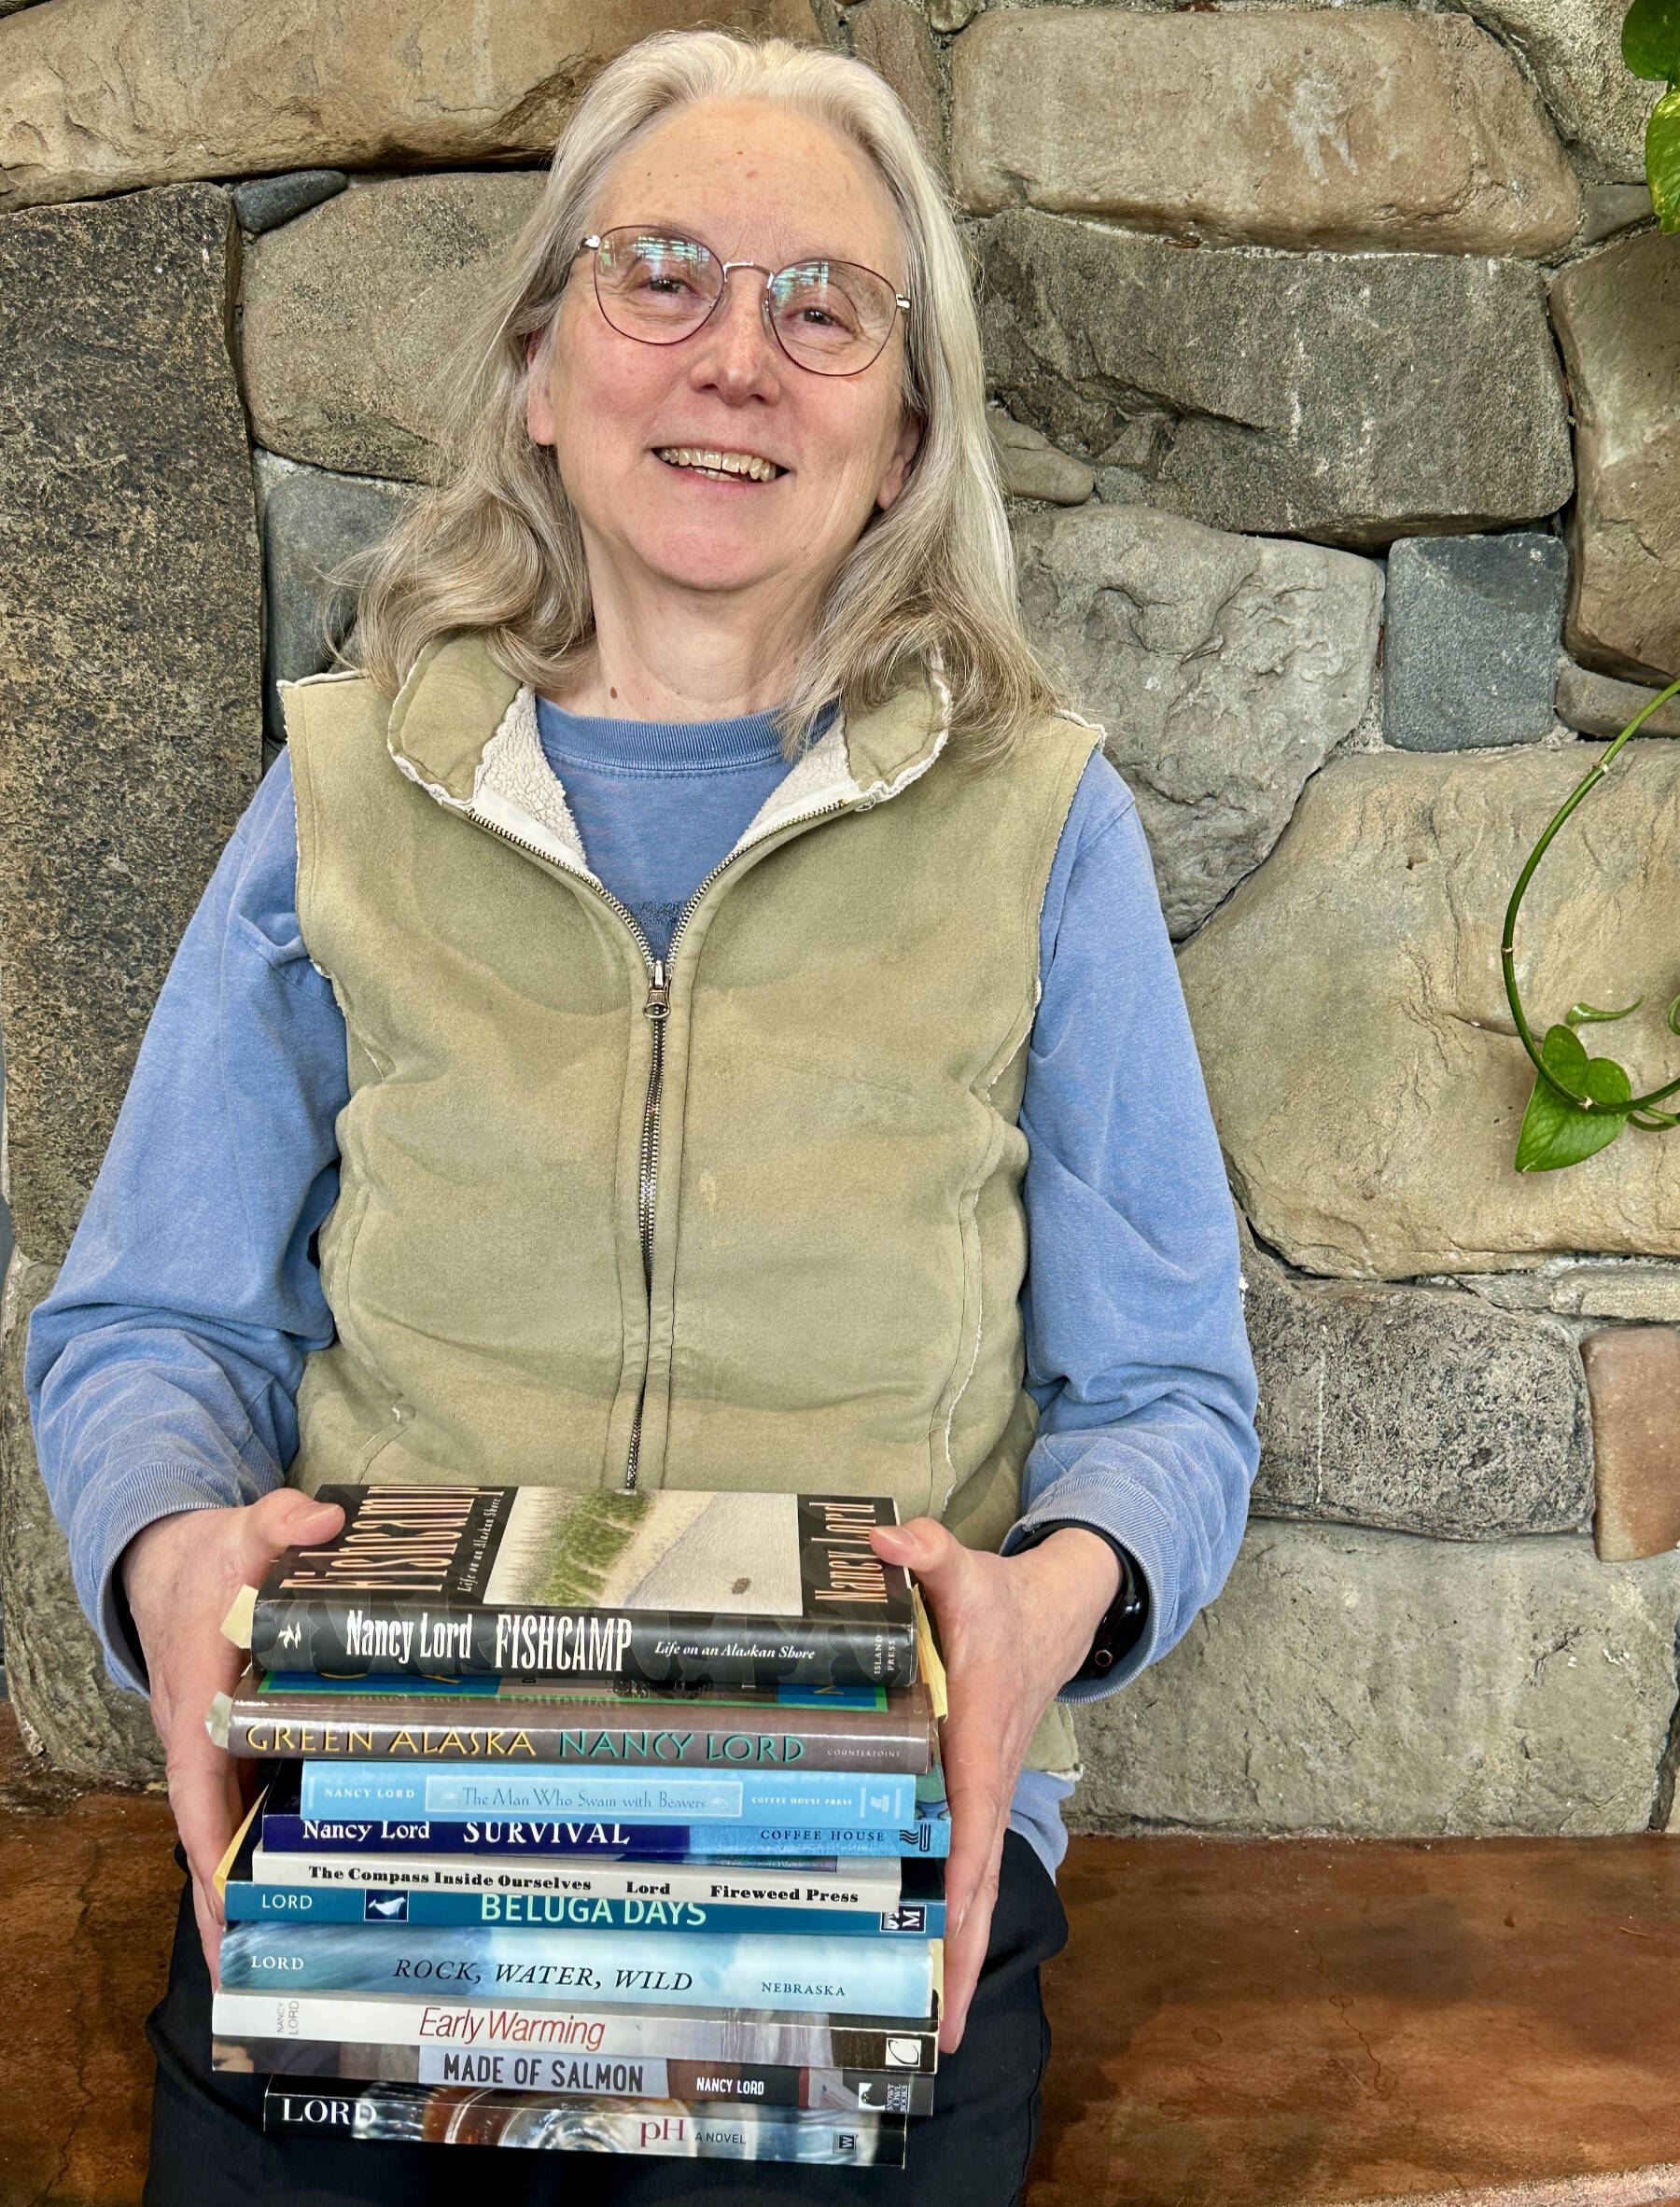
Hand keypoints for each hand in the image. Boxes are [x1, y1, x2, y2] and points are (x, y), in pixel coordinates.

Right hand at [121, 1489, 344, 1980]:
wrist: (172, 1564)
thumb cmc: (209, 1560)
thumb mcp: (244, 1529)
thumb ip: (281, 1522)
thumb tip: (323, 1520)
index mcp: (195, 1702)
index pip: (197, 1788)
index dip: (211, 1850)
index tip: (227, 1911)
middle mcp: (198, 1740)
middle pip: (209, 1835)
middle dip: (229, 1905)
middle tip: (266, 1974)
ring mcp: (214, 1751)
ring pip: (227, 1832)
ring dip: (249, 1891)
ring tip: (288, 1962)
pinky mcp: (235, 1750)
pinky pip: (245, 1809)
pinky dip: (263, 1854)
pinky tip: (304, 1891)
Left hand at [868, 1519, 1118, 2052]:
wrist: (1058, 1608)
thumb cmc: (1001, 1600)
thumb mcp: (963, 1570)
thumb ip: (926, 1554)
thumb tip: (887, 1542)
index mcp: (980, 1741)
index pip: (970, 1827)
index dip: (960, 1890)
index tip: (949, 1951)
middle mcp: (987, 1780)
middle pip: (979, 1884)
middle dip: (966, 1958)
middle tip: (944, 2037)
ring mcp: (985, 1793)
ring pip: (977, 1884)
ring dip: (962, 1950)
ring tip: (940, 2024)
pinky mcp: (977, 1791)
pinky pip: (968, 1864)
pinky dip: (956, 1915)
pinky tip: (931, 1954)